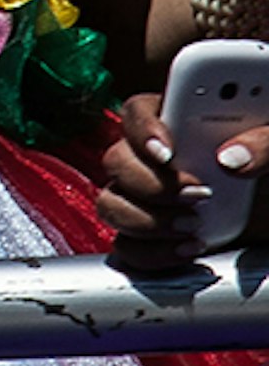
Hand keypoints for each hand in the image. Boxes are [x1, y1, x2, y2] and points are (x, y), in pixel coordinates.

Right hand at [97, 89, 233, 272]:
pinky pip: (126, 247)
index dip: (143, 130)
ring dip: (147, 220)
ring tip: (193, 224)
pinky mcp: (153, 236)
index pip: (137, 112)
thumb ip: (264, 142)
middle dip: (152, 184)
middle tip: (197, 194)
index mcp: (179, 123)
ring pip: (112, 205)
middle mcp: (154, 159)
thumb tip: (233, 158)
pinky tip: (188, 247)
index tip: (167, 153)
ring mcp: (149, 199)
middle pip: (117, 161)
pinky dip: (153, 252)